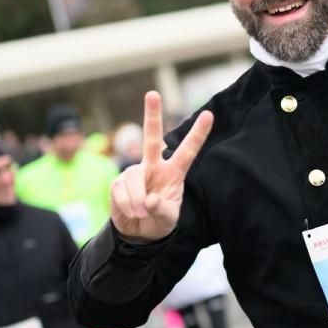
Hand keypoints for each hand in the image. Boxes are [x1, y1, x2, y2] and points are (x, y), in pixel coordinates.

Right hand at [110, 92, 214, 242]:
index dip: (198, 134)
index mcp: (174, 173)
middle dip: (152, 115)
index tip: (209, 115)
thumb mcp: (168, 219)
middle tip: (153, 93)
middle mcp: (154, 166)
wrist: (138, 233)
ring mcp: (135, 172)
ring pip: (134, 179)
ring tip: (142, 213)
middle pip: (152, 138)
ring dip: (138, 202)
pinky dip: (127, 206)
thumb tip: (149, 200)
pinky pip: (121, 192)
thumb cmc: (159, 221)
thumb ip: (162, 210)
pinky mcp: (118, 182)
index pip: (188, 151)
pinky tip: (131, 212)